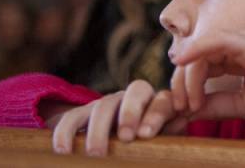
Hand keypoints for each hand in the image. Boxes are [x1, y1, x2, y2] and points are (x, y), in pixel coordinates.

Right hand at [51, 80, 187, 155]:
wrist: (118, 143)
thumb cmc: (148, 145)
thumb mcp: (161, 141)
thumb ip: (170, 132)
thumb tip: (182, 121)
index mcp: (157, 103)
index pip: (162, 100)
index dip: (155, 114)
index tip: (146, 135)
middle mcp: (133, 98)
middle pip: (135, 91)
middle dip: (130, 113)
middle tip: (125, 138)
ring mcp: (107, 104)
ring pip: (103, 105)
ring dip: (98, 130)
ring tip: (96, 153)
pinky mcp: (81, 113)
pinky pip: (72, 116)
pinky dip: (66, 132)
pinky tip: (62, 150)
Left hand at [173, 29, 244, 125]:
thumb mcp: (243, 105)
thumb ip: (216, 105)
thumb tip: (188, 112)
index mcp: (240, 57)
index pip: (204, 65)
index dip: (189, 85)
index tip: (183, 110)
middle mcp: (240, 44)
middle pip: (198, 57)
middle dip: (183, 82)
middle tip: (179, 107)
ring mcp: (244, 40)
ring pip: (202, 51)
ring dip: (189, 76)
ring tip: (189, 102)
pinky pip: (214, 41)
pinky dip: (196, 50)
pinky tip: (182, 63)